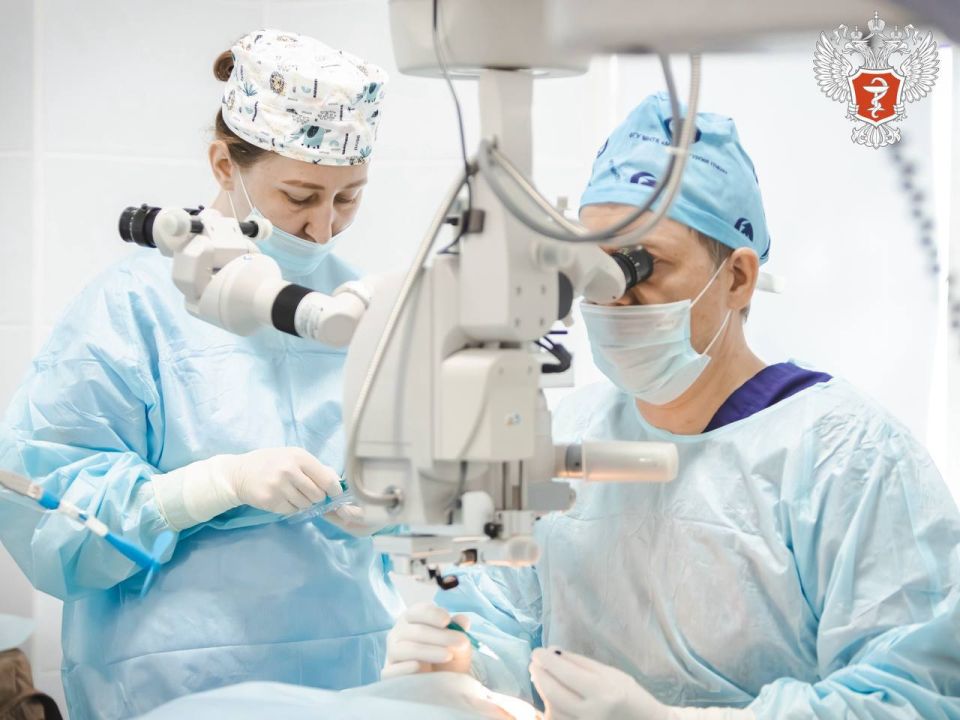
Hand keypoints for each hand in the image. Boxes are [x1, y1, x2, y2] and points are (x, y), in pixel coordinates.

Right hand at [221, 447, 343, 514]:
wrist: (240, 473)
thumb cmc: (271, 463)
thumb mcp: (293, 457)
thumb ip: (315, 468)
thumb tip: (337, 482)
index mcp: (299, 457)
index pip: (326, 479)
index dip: (334, 490)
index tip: (335, 494)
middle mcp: (289, 470)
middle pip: (317, 495)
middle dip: (317, 497)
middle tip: (308, 493)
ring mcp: (279, 486)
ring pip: (306, 505)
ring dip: (304, 503)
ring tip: (293, 494)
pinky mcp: (270, 500)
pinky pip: (292, 510)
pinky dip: (291, 507)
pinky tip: (282, 498)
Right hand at [381, 602, 472, 678]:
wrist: (441, 682)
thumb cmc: (446, 655)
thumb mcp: (456, 642)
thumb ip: (458, 629)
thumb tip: (463, 621)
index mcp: (412, 618)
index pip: (418, 611)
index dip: (432, 614)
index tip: (447, 621)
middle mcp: (398, 632)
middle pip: (415, 630)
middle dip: (440, 636)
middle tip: (461, 642)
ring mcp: (392, 652)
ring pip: (407, 649)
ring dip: (429, 651)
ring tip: (448, 655)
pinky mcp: (389, 672)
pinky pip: (393, 670)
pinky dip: (406, 668)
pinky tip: (420, 667)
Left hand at [530, 648, 669, 719]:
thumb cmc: (631, 695)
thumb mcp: (610, 673)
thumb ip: (581, 663)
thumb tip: (553, 652)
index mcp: (604, 692)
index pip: (567, 674)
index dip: (547, 661)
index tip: (537, 652)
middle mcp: (592, 714)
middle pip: (554, 693)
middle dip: (540, 675)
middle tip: (534, 663)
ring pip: (552, 709)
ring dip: (543, 690)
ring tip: (542, 676)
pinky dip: (550, 707)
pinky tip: (550, 695)